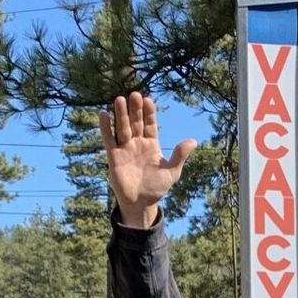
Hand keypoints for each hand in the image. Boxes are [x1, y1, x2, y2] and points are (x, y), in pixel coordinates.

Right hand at [98, 91, 197, 227]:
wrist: (141, 202)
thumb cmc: (157, 187)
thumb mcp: (172, 171)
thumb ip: (180, 155)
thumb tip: (194, 141)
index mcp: (151, 144)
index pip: (150, 124)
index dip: (149, 113)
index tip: (148, 100)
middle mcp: (137, 143)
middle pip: (136, 122)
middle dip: (135, 109)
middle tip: (134, 94)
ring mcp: (125, 148)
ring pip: (122, 128)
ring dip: (121, 114)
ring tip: (120, 99)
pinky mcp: (113, 156)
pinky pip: (109, 139)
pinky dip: (105, 128)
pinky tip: (103, 115)